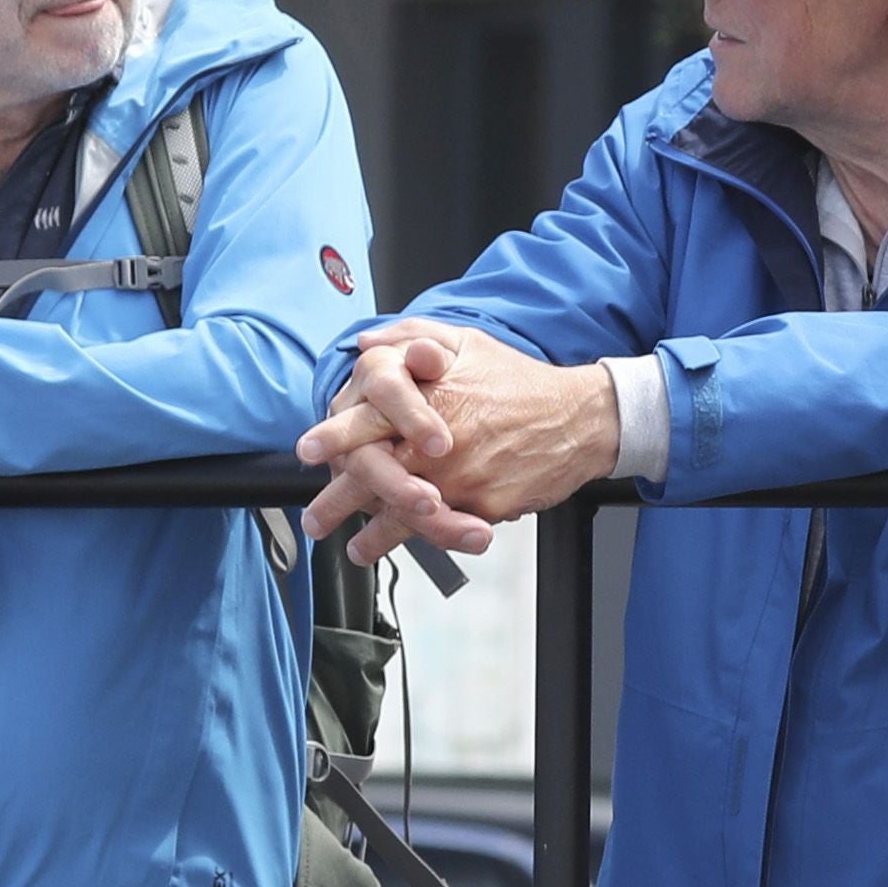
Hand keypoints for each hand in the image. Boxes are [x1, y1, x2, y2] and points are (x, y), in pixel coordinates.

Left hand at [298, 324, 615, 562]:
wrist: (580, 419)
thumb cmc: (521, 382)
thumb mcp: (468, 343)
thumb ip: (415, 337)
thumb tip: (368, 343)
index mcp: (431, 402)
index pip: (370, 419)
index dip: (335, 437)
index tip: (307, 452)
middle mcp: (441, 445)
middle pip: (375, 476)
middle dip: (338, 501)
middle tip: (315, 521)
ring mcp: (461, 480)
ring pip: (403, 514)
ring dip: (374, 536)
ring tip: (354, 549)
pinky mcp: (483, 508)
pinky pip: (442, 529)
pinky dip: (418, 541)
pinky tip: (401, 549)